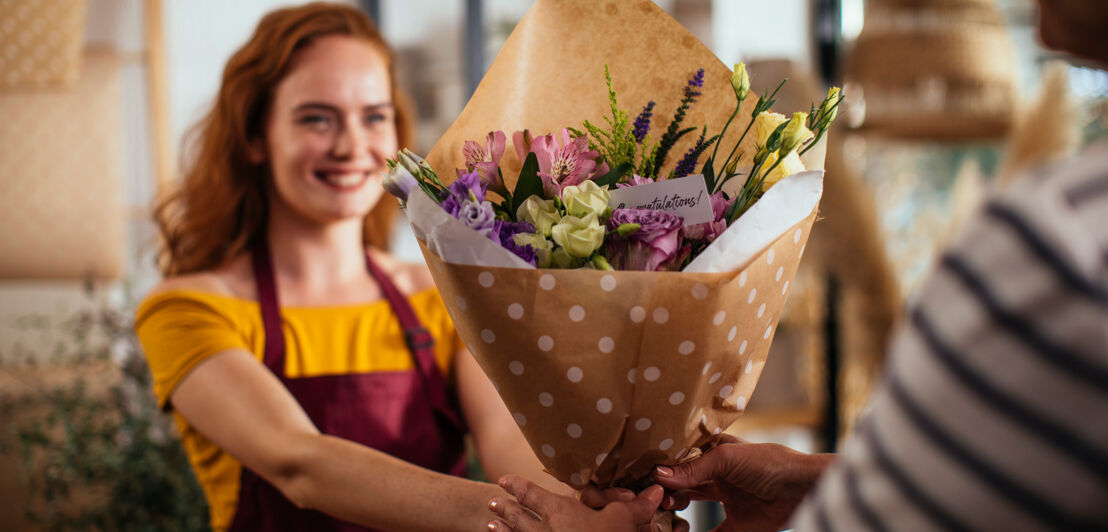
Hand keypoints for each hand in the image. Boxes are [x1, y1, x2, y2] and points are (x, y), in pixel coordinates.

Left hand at [488, 475, 666, 531]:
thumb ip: (634, 507)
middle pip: (519, 516)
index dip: (518, 486)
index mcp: (560, 513)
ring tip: (491, 524)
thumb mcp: (622, 523)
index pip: (533, 494)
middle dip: (507, 508)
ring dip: (503, 530)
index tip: (505, 480)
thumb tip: (654, 491)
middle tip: (493, 501)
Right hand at [652, 438, 833, 531]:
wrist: (801, 489)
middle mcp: (718, 474)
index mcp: (716, 451)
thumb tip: (659, 475)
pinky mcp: (737, 524)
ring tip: (661, 510)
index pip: (683, 456)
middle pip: (684, 481)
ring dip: (676, 507)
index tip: (643, 472)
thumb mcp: (726, 459)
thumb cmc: (768, 462)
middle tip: (652, 495)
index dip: (664, 463)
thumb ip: (692, 469)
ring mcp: (726, 499)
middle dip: (666, 487)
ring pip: (692, 504)